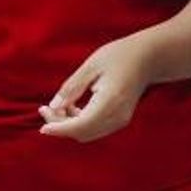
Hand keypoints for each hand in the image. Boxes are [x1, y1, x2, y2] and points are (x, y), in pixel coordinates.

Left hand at [38, 35, 153, 142]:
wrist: (147, 58)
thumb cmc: (119, 56)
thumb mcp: (90, 66)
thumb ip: (71, 88)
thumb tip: (54, 106)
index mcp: (110, 101)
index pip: (80, 125)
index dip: (59, 129)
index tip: (42, 127)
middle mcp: (117, 116)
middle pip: (82, 132)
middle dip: (60, 126)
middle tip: (44, 108)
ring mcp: (120, 120)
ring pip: (87, 133)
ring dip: (68, 125)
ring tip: (54, 107)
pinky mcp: (120, 120)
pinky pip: (94, 128)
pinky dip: (79, 123)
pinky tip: (70, 108)